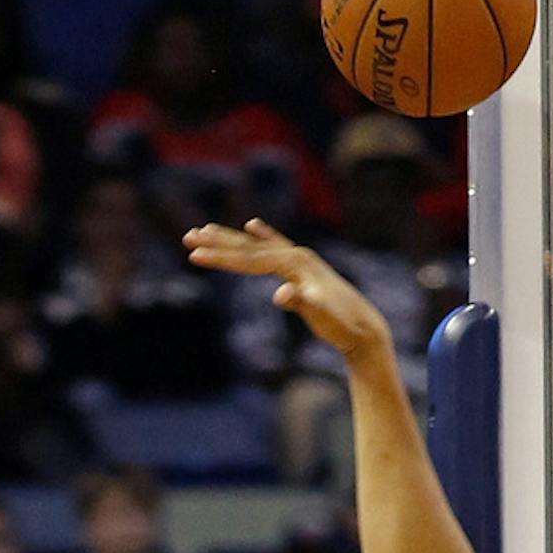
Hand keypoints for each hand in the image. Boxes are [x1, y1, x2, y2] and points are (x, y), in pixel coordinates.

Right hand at [182, 218, 394, 367]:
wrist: (363, 327)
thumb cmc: (340, 324)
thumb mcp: (320, 316)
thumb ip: (301, 302)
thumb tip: (279, 296)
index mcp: (294, 263)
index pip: (249, 259)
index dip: (220, 258)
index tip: (193, 256)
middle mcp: (296, 254)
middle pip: (248, 247)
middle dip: (217, 242)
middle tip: (188, 236)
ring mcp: (300, 259)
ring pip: (258, 245)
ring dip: (231, 238)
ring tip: (206, 230)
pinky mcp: (303, 267)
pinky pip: (275, 246)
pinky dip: (262, 235)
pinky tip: (253, 225)